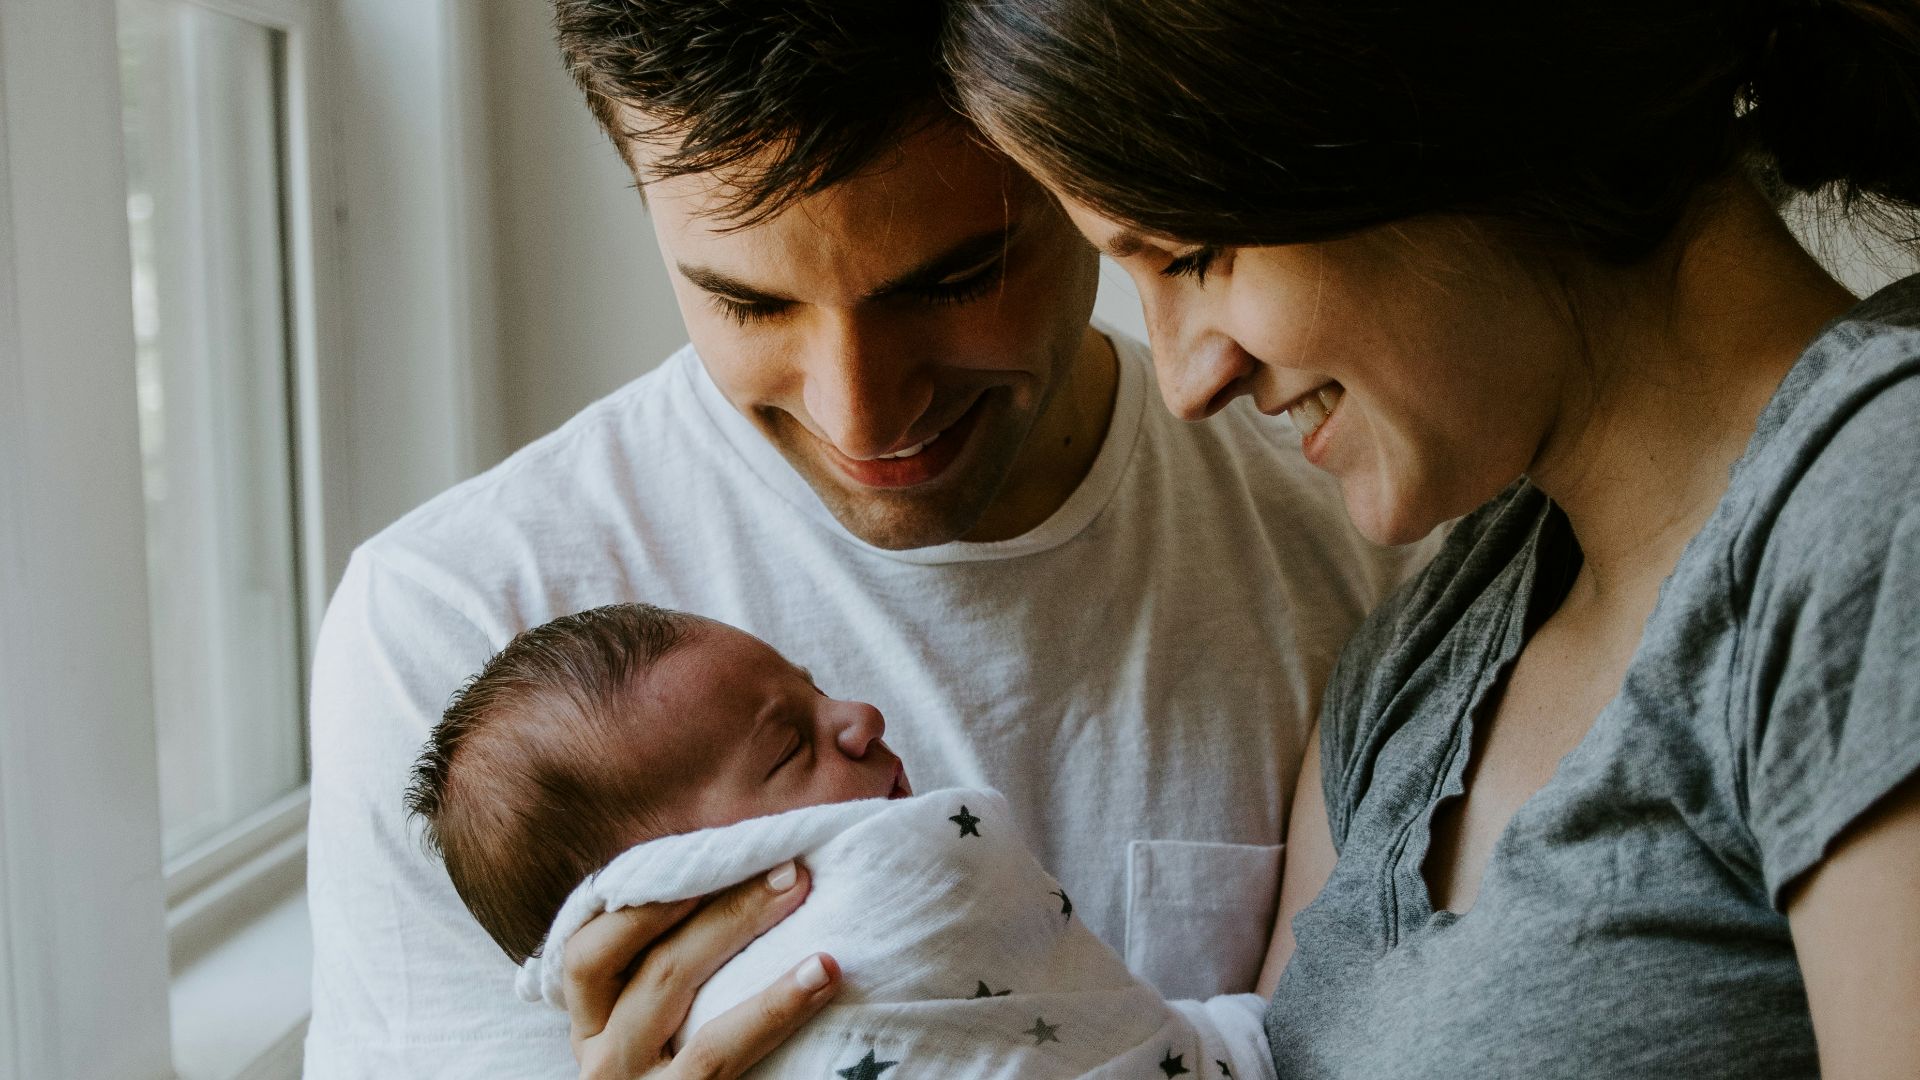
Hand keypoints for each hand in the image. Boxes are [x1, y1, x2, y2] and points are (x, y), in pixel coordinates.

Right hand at [565, 860, 839, 1078]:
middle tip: (786, 866)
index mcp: (590, 1026)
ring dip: (738, 927)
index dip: (642, 896)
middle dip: (715, 899)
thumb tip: (746, 891)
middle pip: (643, 954)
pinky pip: (722, 1051)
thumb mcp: (659, 1039)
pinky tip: (822, 974)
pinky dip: (775, 1004)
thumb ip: (673, 980)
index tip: (710, 853)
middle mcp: (597, 1055)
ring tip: (802, 895)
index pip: (590, 946)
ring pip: (671, 984)